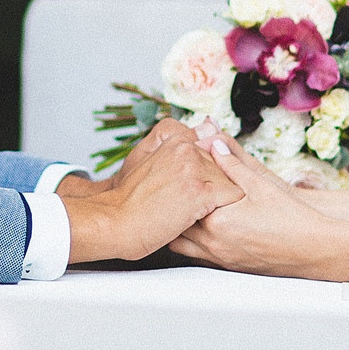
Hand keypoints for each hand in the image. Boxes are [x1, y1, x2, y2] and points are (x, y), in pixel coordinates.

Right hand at [65, 125, 242, 262]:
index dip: (209, 170)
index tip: (195, 185)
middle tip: (193, 201)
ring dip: (221, 198)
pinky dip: (226, 209)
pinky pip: (233, 195)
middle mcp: (187, 148)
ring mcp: (195, 168)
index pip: (213, 147)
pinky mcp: (201, 191)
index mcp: (175, 138)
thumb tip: (208, 128)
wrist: (115, 220)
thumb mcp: (150, 160)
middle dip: (216, 183)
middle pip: (223, 164)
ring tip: (198, 210)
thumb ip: (179, 147)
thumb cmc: (129, 198)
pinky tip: (207, 216)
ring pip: (231, 179)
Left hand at [169, 136, 348, 278]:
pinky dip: (192, 243)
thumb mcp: (260, 184)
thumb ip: (231, 163)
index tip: (169, 174)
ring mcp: (220, 259)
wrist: (315, 250)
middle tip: (167, 191)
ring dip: (179, 229)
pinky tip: (199, 229)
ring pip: (181, 246)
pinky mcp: (229, 267)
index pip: (182, 203)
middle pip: (175, 227)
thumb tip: (211, 142)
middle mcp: (213, 245)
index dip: (174, 187)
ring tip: (179, 210)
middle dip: (170, 210)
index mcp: (217, 223)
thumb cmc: (291, 217)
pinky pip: (197, 257)